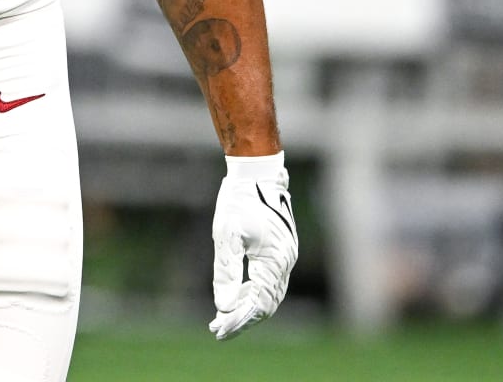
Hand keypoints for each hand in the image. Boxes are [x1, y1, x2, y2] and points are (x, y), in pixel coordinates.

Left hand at [210, 152, 297, 338]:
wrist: (257, 172)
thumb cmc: (239, 199)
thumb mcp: (226, 235)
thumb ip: (226, 272)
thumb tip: (224, 306)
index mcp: (274, 260)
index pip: (257, 303)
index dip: (238, 319)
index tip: (217, 330)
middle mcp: (285, 262)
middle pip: (266, 304)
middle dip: (242, 319)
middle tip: (217, 331)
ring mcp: (286, 257)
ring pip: (269, 295)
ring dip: (248, 309)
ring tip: (223, 320)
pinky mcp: (281, 251)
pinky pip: (270, 282)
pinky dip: (254, 294)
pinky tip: (236, 297)